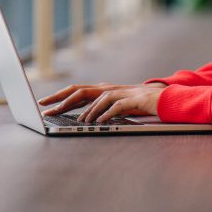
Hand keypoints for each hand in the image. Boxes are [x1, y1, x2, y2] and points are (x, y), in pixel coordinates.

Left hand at [38, 82, 166, 122]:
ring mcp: (122, 92)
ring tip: (79, 122)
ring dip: (88, 111)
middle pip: (81, 90)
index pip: (77, 91)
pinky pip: (117, 106)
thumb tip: (87, 119)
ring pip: (99, 98)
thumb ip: (104, 109)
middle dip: (62, 99)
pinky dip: (107, 114)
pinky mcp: (135, 99)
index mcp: (104, 90)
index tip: (44, 104)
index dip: (59, 96)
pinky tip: (100, 122)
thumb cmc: (140, 104)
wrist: (167, 98)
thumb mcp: (118, 106)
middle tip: (46, 109)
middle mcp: (110, 88)